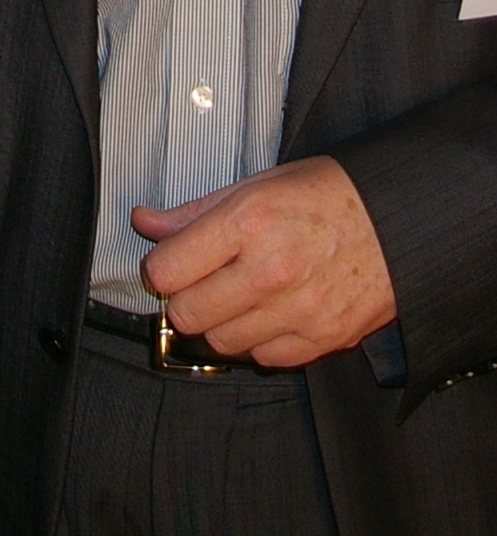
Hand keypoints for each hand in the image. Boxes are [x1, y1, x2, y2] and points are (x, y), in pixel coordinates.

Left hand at [133, 156, 397, 368]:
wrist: (398, 220)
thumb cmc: (325, 194)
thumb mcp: (256, 185)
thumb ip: (194, 212)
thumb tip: (145, 222)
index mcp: (247, 223)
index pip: (167, 271)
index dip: (160, 268)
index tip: (169, 262)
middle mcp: (269, 271)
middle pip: (187, 315)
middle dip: (184, 299)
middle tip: (200, 281)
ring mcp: (297, 311)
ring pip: (221, 343)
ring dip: (219, 323)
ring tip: (237, 295)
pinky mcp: (322, 340)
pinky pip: (263, 358)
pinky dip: (257, 340)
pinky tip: (268, 312)